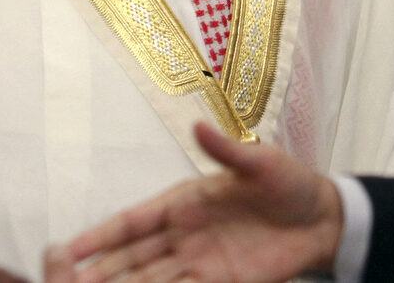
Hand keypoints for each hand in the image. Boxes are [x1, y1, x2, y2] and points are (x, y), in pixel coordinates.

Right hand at [56, 122, 343, 282]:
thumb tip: (198, 125)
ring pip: (150, 280)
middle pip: (132, 258)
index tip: (68, 249)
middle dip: (101, 272)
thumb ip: (227, 152)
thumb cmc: (289, 183)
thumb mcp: (260, 163)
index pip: (133, 222)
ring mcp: (200, 261)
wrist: (325, 218)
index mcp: (184, 201)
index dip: (100, 236)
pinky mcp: (221, 282)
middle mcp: (184, 234)